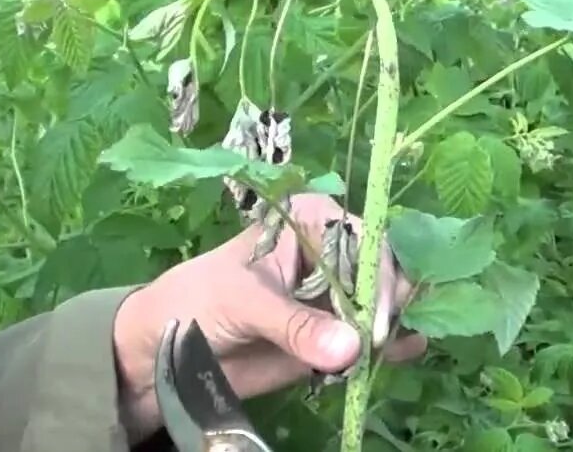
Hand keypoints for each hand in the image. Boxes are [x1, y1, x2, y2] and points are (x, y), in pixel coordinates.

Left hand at [111, 193, 426, 443]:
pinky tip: (407, 352)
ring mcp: (333, 296)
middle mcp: (329, 254)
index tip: (373, 318)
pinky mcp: (332, 336)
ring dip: (392, 324)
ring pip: (380, 305)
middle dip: (388, 301)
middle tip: (381, 337)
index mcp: (309, 221)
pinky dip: (390, 347)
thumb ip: (294, 324)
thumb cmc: (196, 300)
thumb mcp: (242, 302)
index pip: (361, 236)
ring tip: (391, 347)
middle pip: (380, 270)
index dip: (376, 272)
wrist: (165, 349)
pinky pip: (370, 340)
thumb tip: (350, 347)